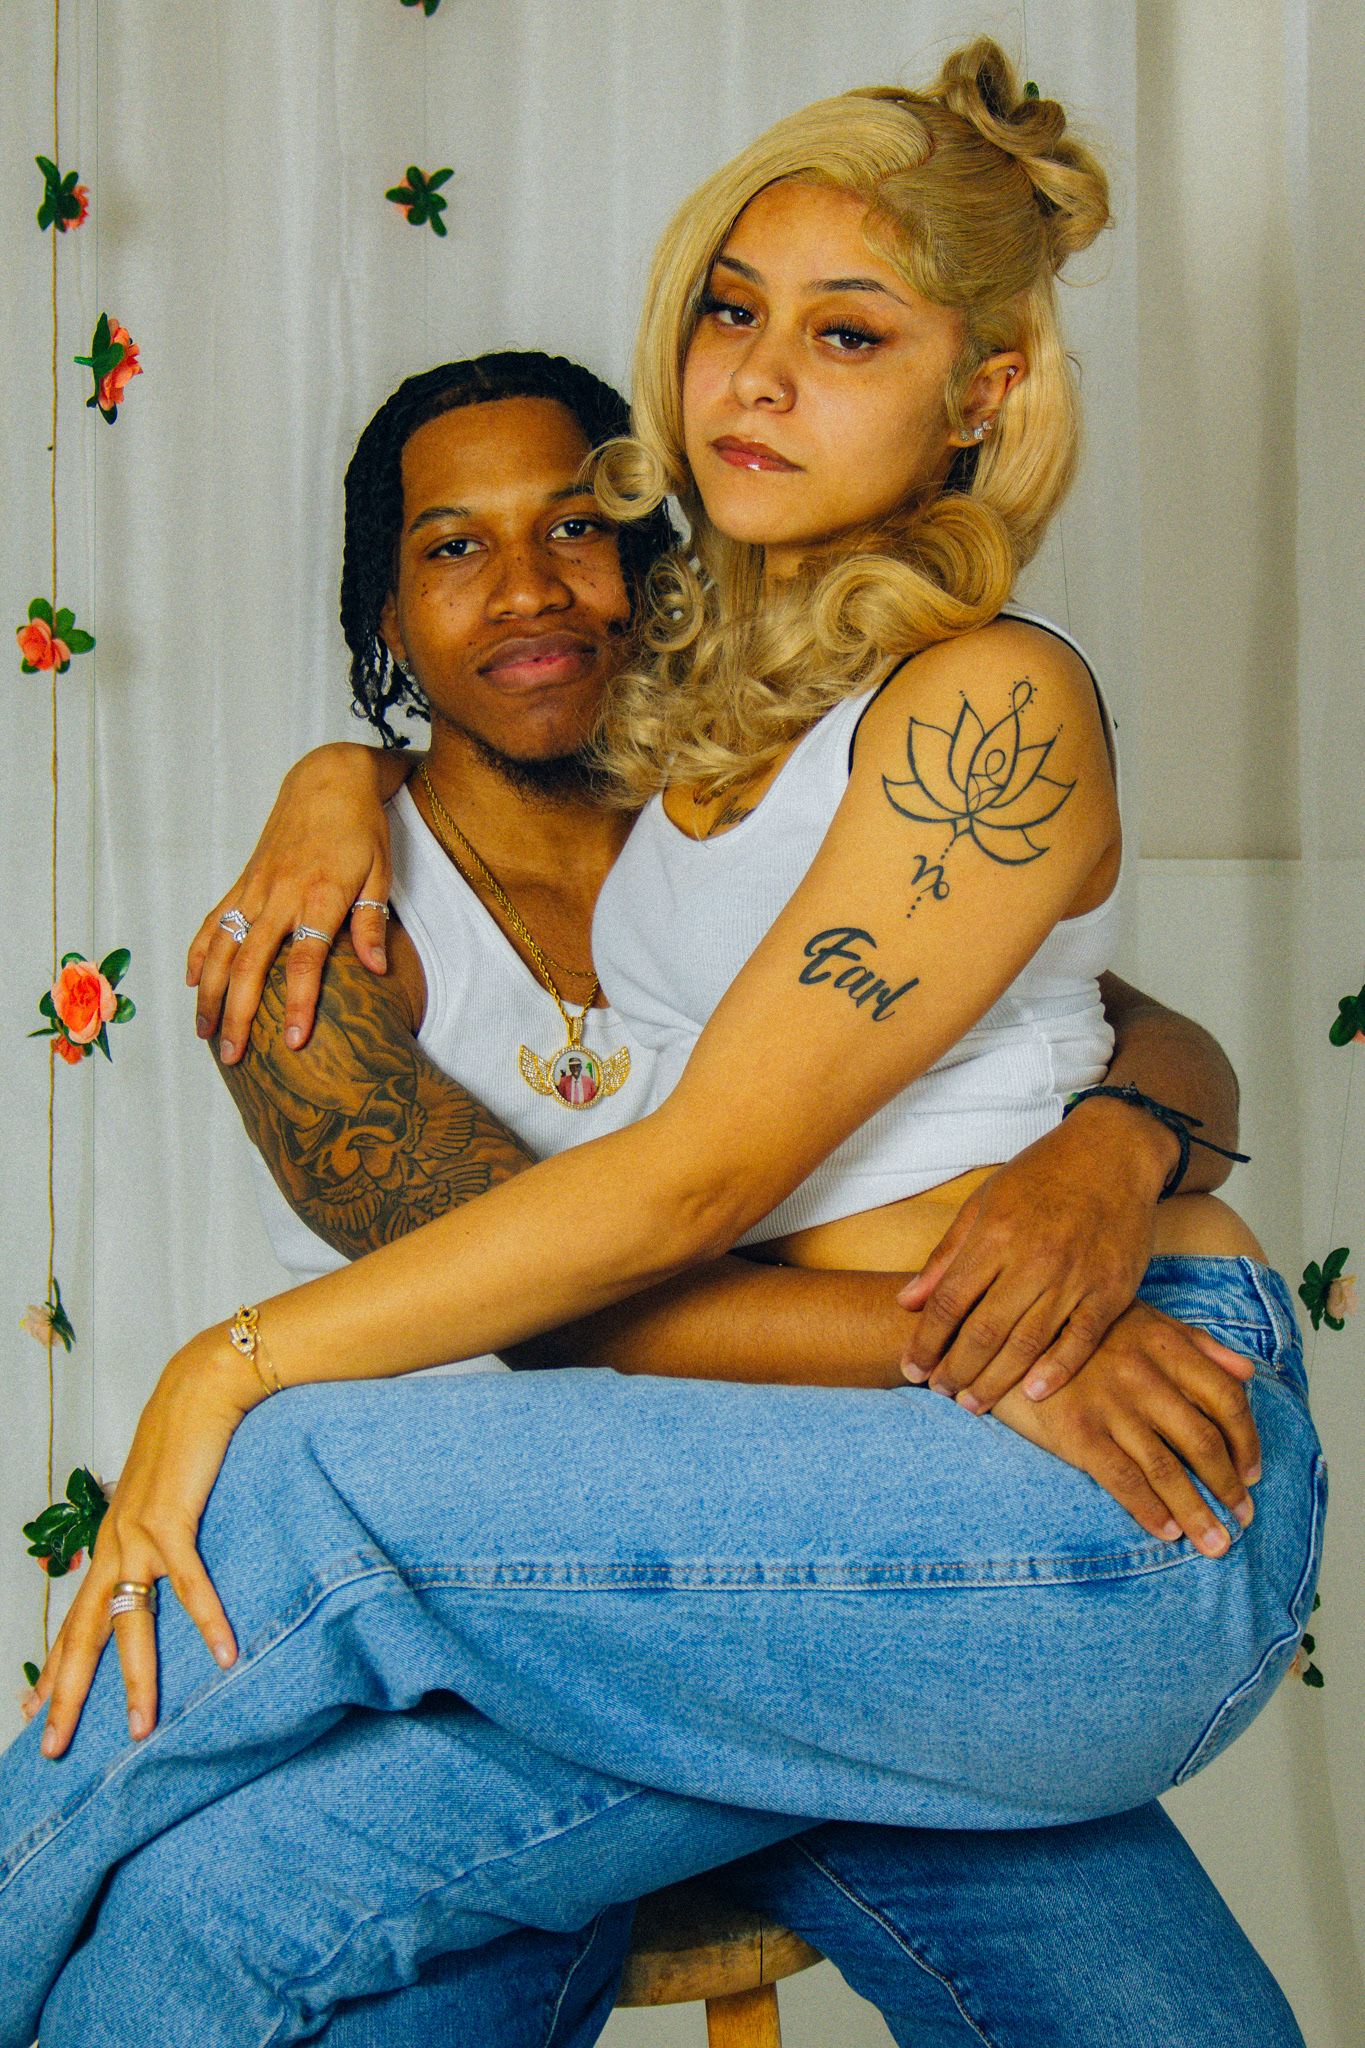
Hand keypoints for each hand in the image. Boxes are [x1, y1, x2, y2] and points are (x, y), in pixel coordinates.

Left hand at [30, 1331, 260, 1757]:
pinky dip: (207, 1621)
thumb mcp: (162, 1492)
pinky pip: (189, 1585)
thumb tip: (167, 1559)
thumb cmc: (189, 1438)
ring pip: (130, 1624)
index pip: (73, 1618)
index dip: (54, 1668)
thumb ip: (157, 1529)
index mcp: (111, 1541)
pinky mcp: (171, 1522)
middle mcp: (115, 1544)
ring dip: (138, 1681)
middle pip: (82, 1635)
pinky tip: (224, 1655)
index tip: (34, 1711)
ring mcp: (138, 1536)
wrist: (202, 1388)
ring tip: (143, 1730)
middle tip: (52, 1749)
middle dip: (67, 1696)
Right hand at [188, 743, 405, 1062]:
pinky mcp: (244, 881)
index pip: (305, 960)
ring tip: (205, 1033)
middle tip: (233, 1057)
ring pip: (222, 948)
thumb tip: (375, 970)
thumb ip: (372, 923)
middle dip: (239, 1014)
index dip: (298, 1003)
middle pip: (250, 964)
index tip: (293, 1042)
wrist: (327, 778)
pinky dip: (200, 953)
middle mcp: (280, 894)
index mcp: (320, 895)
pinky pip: (214, 920)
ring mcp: (256, 887)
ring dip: (210, 993)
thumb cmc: (361, 828)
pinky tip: (192, 983)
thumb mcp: (380, 873)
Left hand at [897, 1097, 1173, 1410]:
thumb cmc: (1041, 1176)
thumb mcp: (984, 1203)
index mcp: (995, 1234)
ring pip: (1028, 1343)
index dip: (926, 1341)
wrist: (1113, 1153)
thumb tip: (907, 1302)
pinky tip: (1033, 1394)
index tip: (911, 1367)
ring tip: (972, 1404)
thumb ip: (946, 1256)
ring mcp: (1075, 1276)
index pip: (950, 1302)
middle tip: (940, 1393)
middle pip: (984, 1331)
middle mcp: (1033, 1258)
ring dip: (996, 1380)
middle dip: (956, 1370)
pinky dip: (1057, 1371)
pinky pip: (1081, 1340)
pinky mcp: (1112, 1289)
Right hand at [989, 1299, 1259, 1554]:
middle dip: (1229, 1487)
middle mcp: (1144, 1376)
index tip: (1253, 1471)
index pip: (1226, 1400)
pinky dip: (1149, 1510)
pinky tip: (1166, 1532)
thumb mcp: (1140, 1318)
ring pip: (1168, 1469)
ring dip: (1198, 1512)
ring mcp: (1110, 1406)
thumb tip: (1248, 1374)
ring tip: (1216, 1544)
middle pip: (1203, 1441)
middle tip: (1244, 1518)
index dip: (1247, 1441)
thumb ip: (1197, 1344)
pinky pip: (1123, 1480)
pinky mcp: (1077, 1432)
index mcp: (1165, 1345)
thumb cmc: (1077, 1328)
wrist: (1004, 1332)